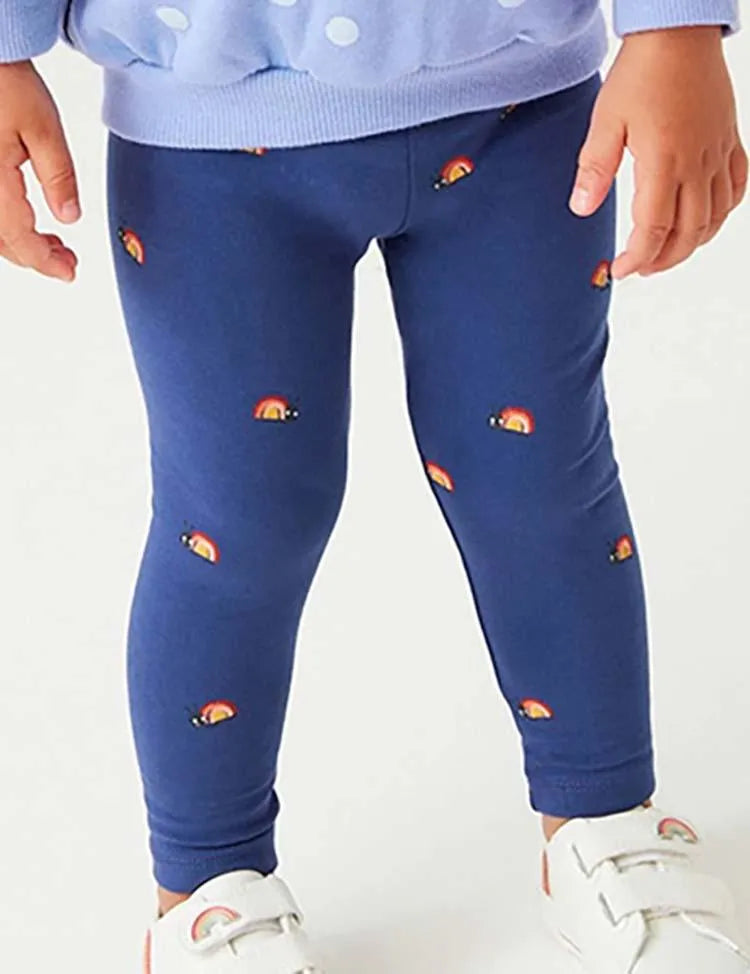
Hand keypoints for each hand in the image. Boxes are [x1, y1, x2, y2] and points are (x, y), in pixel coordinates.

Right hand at [0, 59, 78, 280]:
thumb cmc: (5, 80)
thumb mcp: (44, 129)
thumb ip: (60, 178)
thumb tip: (69, 217)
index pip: (19, 241)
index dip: (46, 263)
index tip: (70, 271)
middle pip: (2, 242)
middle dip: (35, 257)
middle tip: (67, 262)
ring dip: (20, 244)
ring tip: (54, 245)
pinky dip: (6, 225)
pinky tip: (25, 221)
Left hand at [570, 26, 747, 277]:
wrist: (679, 33)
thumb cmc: (641, 73)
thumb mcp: (605, 122)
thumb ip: (594, 170)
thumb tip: (581, 209)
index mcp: (663, 163)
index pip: (653, 230)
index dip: (637, 257)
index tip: (619, 269)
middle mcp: (696, 164)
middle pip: (688, 233)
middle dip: (663, 260)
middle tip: (641, 269)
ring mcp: (717, 154)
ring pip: (714, 217)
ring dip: (692, 244)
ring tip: (668, 254)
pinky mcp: (729, 141)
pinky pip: (736, 188)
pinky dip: (722, 214)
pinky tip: (706, 222)